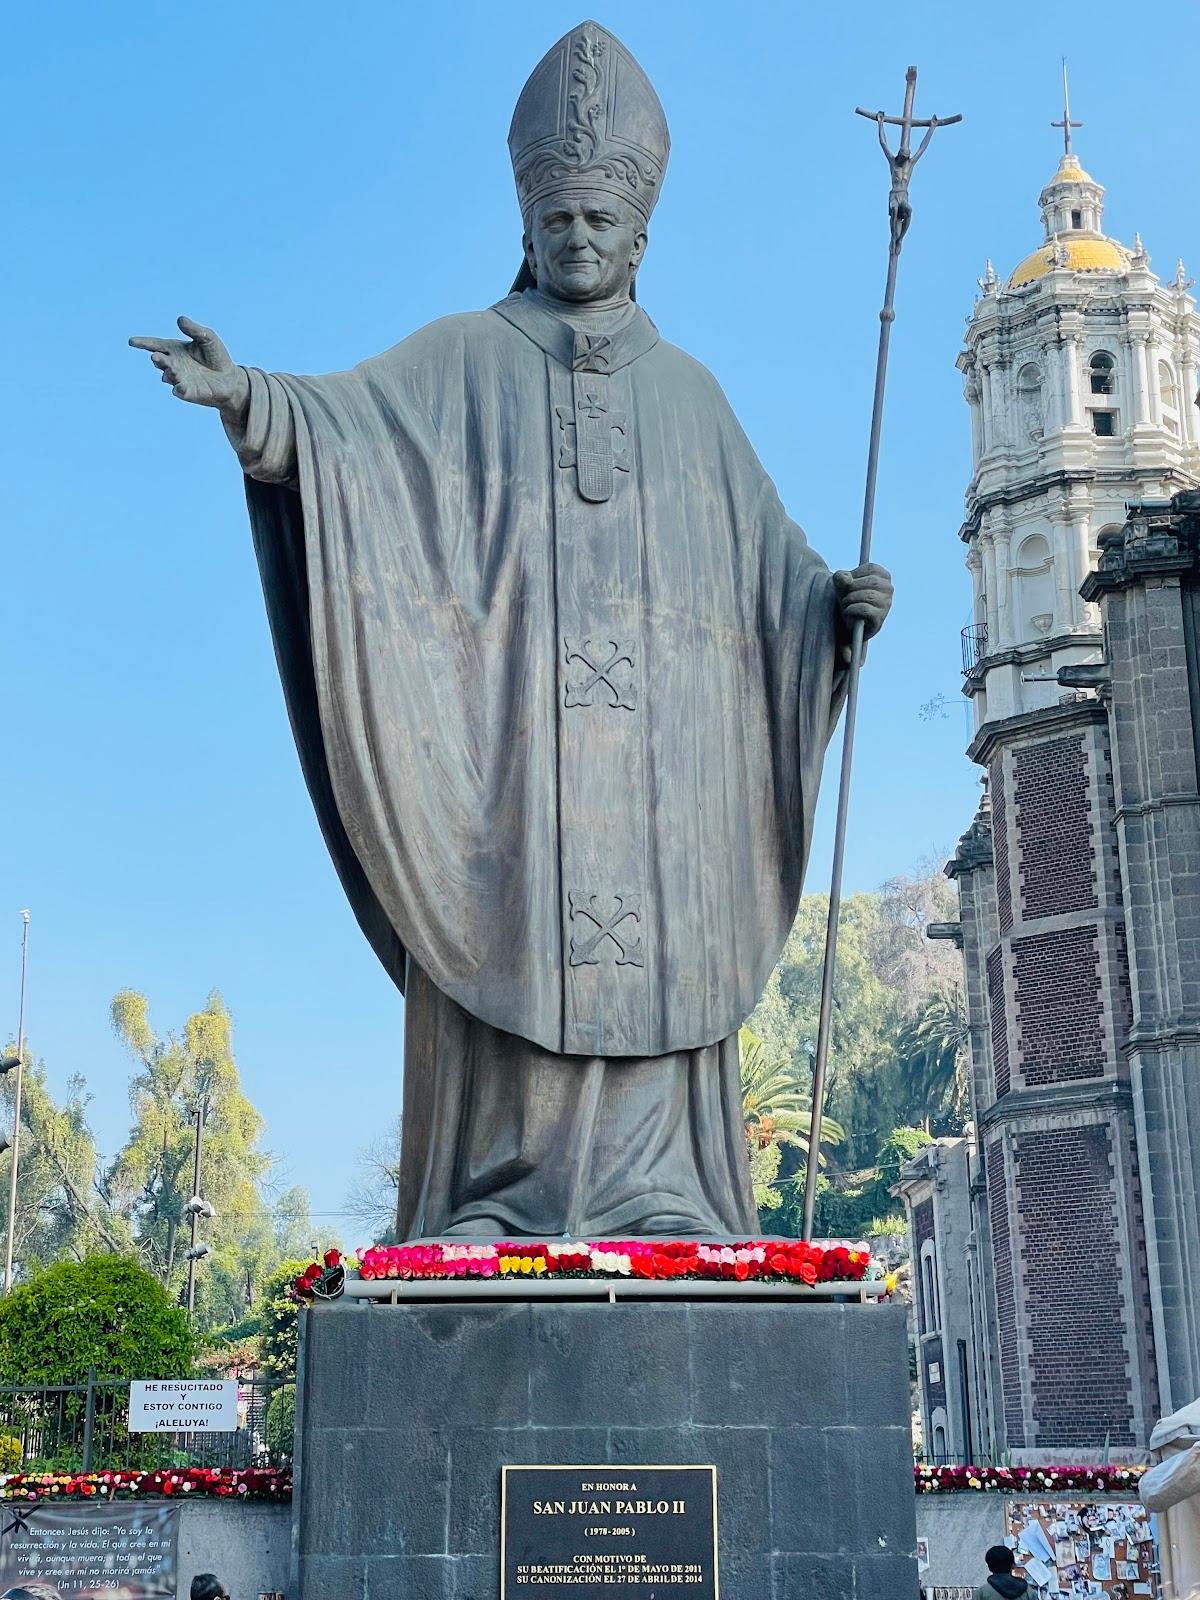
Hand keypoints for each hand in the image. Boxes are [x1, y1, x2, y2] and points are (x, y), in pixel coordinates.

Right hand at [129, 316, 248, 414]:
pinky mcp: (188, 392)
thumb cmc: (216, 357)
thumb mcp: (208, 338)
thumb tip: (180, 319)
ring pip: (167, 375)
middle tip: (156, 357)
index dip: (143, 343)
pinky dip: (179, 388)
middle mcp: (173, 364)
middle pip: (159, 360)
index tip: (132, 342)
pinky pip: (179, 390)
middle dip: (157, 359)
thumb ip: (194, 329)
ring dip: (168, 372)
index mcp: (175, 349)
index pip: (155, 344)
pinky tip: (180, 386)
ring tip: (171, 369)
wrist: (230, 379)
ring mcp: (179, 379)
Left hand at [832, 562, 892, 662]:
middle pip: (872, 582)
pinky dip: (852, 609)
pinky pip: (866, 610)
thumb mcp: (841, 584)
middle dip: (853, 587)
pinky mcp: (879, 618)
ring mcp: (886, 604)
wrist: (847, 621)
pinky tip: (847, 612)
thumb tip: (846, 579)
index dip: (855, 573)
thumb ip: (840, 577)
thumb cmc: (847, 597)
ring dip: (851, 599)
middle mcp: (888, 589)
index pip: (872, 568)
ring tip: (845, 604)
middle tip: (843, 593)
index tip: (846, 580)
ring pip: (870, 596)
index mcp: (883, 576)